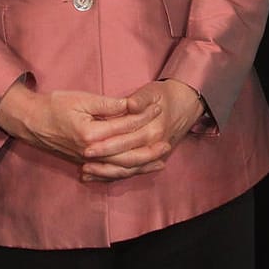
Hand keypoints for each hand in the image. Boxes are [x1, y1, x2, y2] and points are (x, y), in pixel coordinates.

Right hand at [0, 83, 157, 167]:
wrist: (30, 121)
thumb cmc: (53, 105)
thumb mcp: (80, 99)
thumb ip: (107, 104)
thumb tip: (131, 106)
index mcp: (90, 134)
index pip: (124, 127)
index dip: (143, 117)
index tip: (158, 108)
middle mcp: (90, 152)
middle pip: (127, 155)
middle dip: (149, 150)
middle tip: (167, 143)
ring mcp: (87, 160)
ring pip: (120, 168)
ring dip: (141, 165)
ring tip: (160, 161)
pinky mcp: (84, 163)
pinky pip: (109, 172)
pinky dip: (125, 172)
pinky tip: (136, 169)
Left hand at [78, 80, 205, 181]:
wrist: (185, 104)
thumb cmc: (165, 95)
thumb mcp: (152, 91)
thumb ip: (140, 98)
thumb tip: (130, 105)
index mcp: (153, 130)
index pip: (125, 141)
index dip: (106, 144)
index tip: (87, 146)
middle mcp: (153, 146)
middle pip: (124, 160)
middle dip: (102, 163)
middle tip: (82, 162)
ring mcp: (153, 155)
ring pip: (127, 170)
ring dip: (105, 173)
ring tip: (85, 172)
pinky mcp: (150, 158)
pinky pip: (130, 171)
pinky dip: (113, 175)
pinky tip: (95, 176)